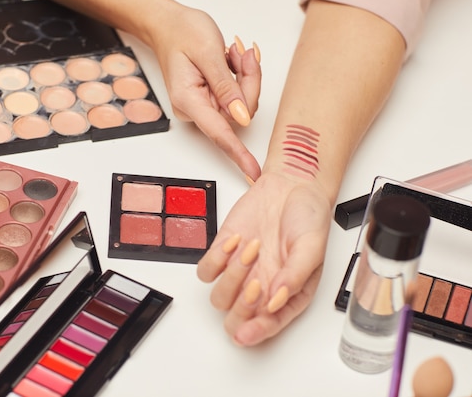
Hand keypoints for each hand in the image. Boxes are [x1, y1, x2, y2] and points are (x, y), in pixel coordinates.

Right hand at [147, 6, 262, 180]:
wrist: (167, 25)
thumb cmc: (183, 32)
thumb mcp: (208, 52)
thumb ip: (226, 87)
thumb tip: (241, 117)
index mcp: (188, 100)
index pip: (219, 133)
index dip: (239, 153)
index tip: (253, 173)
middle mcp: (194, 109)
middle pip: (238, 113)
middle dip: (250, 84)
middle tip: (244, 55)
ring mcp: (202, 106)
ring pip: (241, 104)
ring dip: (245, 77)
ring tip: (232, 53)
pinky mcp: (209, 100)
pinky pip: (236, 98)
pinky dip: (240, 78)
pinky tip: (230, 60)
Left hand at [197, 171, 331, 345]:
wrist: (290, 185)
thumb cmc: (307, 217)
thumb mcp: (312, 247)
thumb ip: (295, 276)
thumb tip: (276, 301)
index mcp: (287, 294)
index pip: (268, 325)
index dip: (255, 333)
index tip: (245, 334)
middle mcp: (262, 288)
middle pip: (237, 318)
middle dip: (242, 308)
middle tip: (255, 284)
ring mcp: (240, 272)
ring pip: (219, 297)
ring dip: (232, 278)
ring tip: (252, 249)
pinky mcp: (223, 253)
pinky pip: (207, 270)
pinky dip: (216, 259)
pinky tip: (235, 241)